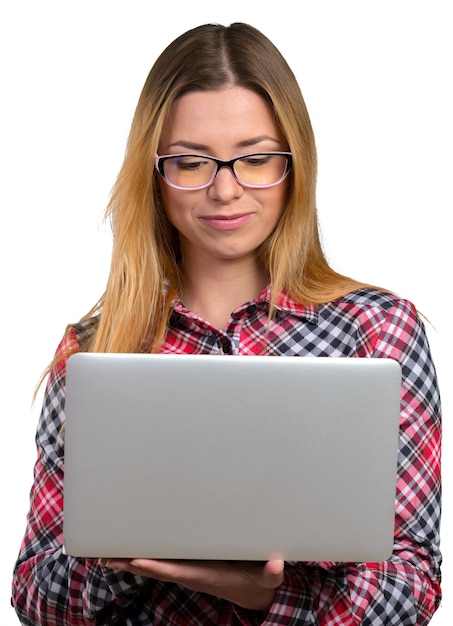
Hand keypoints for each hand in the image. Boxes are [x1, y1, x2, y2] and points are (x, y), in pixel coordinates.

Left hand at [101, 558, 284, 610]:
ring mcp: (189, 571)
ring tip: (107, 553)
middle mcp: (192, 575)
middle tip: (105, 556)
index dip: (157, 566)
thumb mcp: (269, 578)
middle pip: (157, 569)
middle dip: (131, 563)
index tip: (137, 561)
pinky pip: (163, 562)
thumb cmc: (259, 583)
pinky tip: (130, 552)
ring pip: (155, 566)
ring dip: (131, 560)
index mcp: (207, 576)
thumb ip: (272, 573)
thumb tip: (276, 566)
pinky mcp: (190, 567)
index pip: (177, 571)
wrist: (255, 595)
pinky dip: (145, 557)